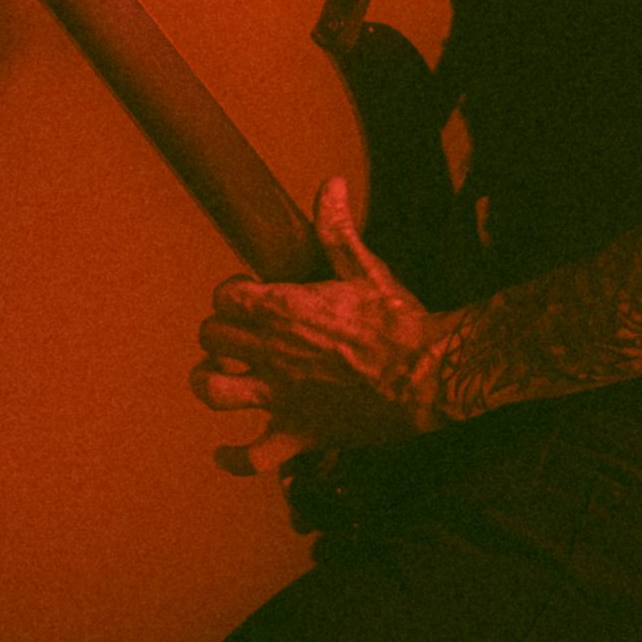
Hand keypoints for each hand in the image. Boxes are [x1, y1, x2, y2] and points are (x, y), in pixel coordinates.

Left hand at [191, 176, 449, 472]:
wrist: (430, 373)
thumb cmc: (398, 321)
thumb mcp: (365, 268)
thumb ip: (336, 228)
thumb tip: (330, 184)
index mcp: (284, 309)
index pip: (224, 298)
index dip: (231, 294)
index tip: (248, 296)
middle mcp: (273, 352)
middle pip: (212, 339)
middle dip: (219, 333)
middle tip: (240, 334)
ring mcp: (282, 397)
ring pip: (214, 391)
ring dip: (211, 382)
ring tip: (222, 377)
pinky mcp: (299, 433)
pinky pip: (254, 456)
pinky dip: (235, 457)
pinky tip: (227, 452)